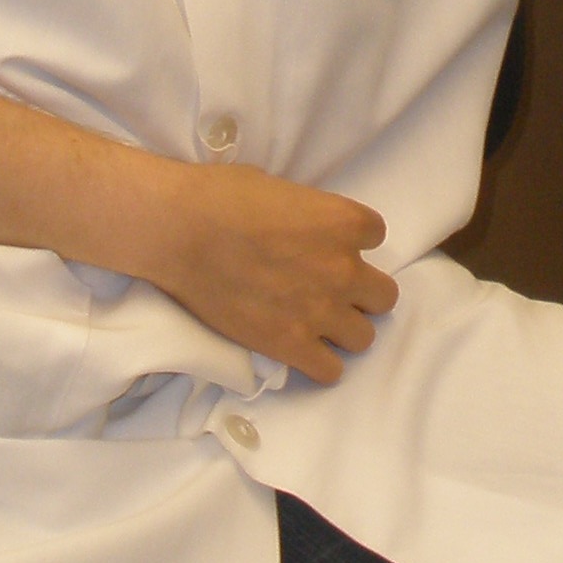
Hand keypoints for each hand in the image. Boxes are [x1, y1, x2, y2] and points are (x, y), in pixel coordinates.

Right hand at [151, 164, 399, 384]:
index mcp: (344, 222)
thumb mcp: (283, 191)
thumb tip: (307, 231)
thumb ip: (310, 216)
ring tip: (316, 323)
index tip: (327, 245)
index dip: (351, 242)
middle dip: (360, 293)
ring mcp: (319, 310)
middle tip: (329, 289)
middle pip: (383, 295)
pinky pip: (330, 370)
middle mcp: (342, 268)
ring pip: (364, 337)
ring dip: (343, 329)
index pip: (376, 236)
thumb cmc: (221, 196)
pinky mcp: (290, 344)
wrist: (179, 231)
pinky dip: (320, 363)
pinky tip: (301, 349)